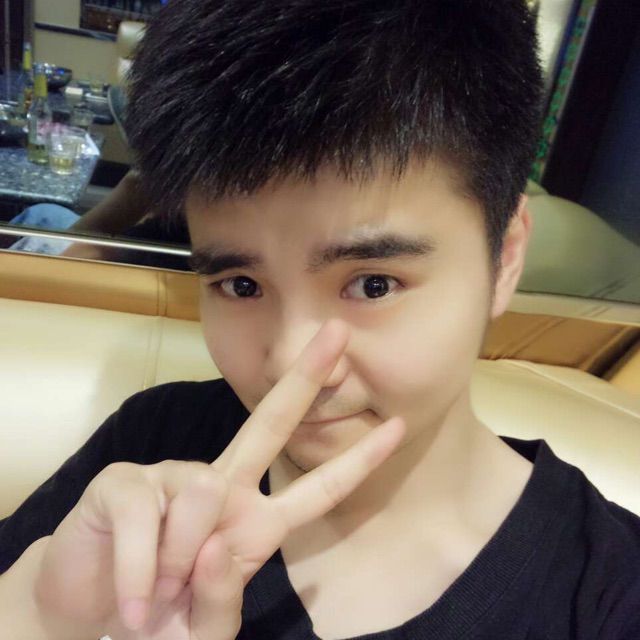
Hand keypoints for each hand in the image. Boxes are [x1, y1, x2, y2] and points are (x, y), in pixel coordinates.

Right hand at [33, 320, 404, 638]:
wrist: (88, 614)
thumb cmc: (157, 619)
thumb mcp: (201, 627)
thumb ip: (222, 596)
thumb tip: (218, 544)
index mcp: (251, 523)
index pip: (315, 490)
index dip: (357, 462)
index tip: (399, 427)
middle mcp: (219, 487)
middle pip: (269, 424)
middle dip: (305, 378)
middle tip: (338, 331)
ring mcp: (171, 477)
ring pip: (204, 495)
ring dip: (178, 566)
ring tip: (155, 598)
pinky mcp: (124, 482)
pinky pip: (148, 521)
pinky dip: (141, 576)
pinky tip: (132, 596)